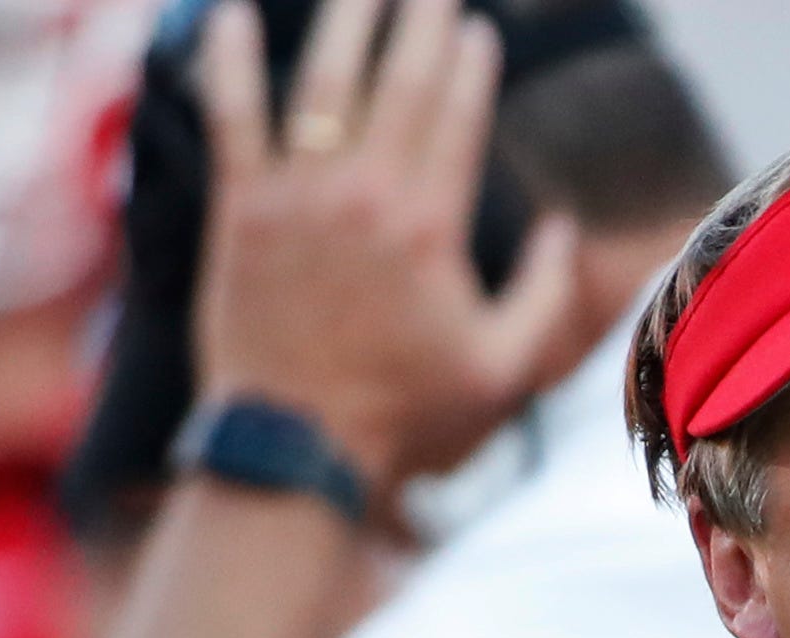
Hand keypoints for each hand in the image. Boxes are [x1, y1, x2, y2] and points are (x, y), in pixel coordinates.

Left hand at [187, 0, 578, 495]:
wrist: (299, 444)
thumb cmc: (406, 414)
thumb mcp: (503, 369)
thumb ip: (545, 296)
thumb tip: (563, 231)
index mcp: (432, 228)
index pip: (456, 118)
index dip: (469, 65)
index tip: (477, 28)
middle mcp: (366, 197)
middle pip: (398, 83)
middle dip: (418, 23)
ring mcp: (298, 196)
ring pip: (321, 82)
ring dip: (343, 21)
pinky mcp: (241, 209)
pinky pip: (231, 115)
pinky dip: (226, 59)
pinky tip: (227, 13)